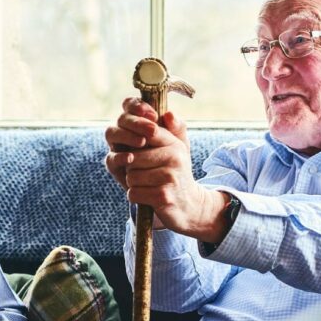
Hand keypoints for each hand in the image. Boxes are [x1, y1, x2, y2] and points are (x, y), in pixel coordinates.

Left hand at [105, 98, 226, 239]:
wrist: (189, 205)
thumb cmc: (175, 174)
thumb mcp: (176, 149)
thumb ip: (171, 129)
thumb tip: (168, 114)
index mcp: (174, 144)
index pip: (147, 132)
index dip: (133, 137)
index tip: (135, 147)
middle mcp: (175, 158)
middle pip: (133, 157)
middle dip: (132, 167)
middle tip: (144, 173)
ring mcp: (170, 177)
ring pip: (131, 176)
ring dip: (134, 183)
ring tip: (148, 184)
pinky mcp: (163, 196)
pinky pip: (134, 192)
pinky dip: (136, 196)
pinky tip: (148, 196)